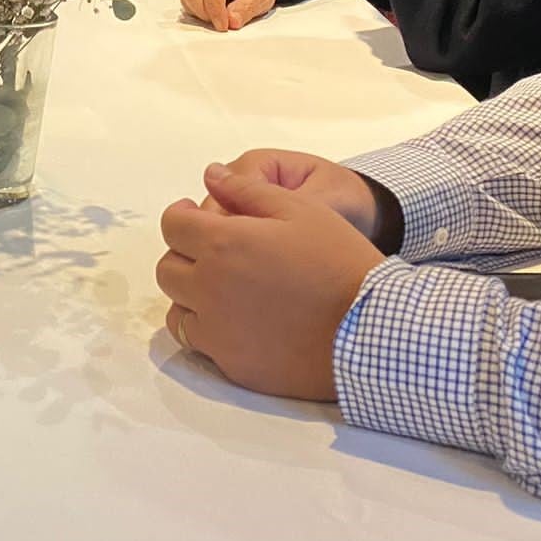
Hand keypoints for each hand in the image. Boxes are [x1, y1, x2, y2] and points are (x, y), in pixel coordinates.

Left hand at [157, 163, 386, 401]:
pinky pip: (202, 344)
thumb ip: (246, 190)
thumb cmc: (339, 260)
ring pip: (178, 310)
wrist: (372, 330)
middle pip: (168, 268)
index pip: (172, 225)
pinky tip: (240, 321)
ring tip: (224, 289)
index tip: (196, 216)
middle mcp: (209, 289)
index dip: (182, 216)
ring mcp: (218, 332)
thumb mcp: (299, 209)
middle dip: (185, 254)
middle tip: (216, 253)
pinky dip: (210, 330)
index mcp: (222, 244)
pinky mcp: (233, 365)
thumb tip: (210, 174)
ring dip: (191, 296)